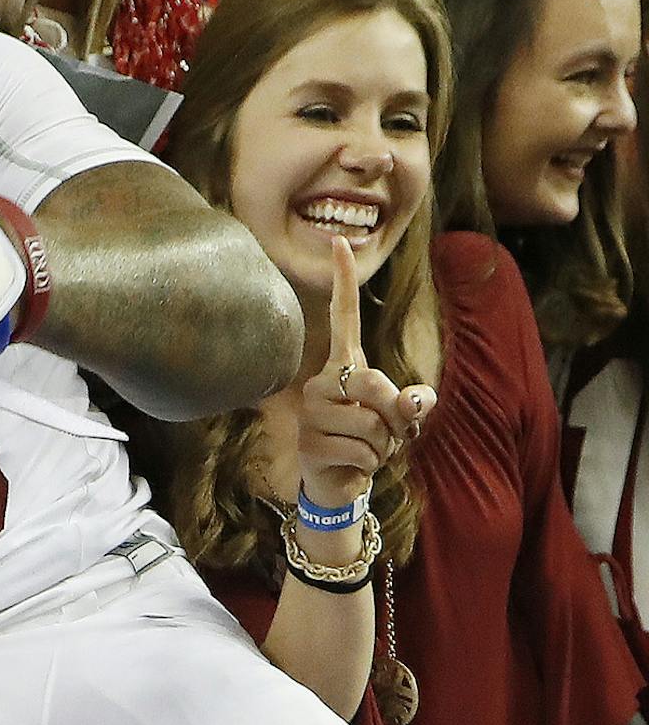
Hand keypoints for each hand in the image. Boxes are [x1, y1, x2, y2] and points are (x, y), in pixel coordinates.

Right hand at [297, 237, 431, 512]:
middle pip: (373, 384)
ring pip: (370, 424)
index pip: (344, 316)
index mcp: (343, 366)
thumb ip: (415, 403)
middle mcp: (320, 381)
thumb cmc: (371, 441)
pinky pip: (361, 450)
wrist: (340, 482)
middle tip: (387, 435)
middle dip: (393, 417)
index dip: (343, 281)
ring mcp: (310, 412)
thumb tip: (415, 401)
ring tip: (366, 451)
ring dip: (383, 447)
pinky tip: (354, 466)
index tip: (340, 242)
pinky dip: (371, 465)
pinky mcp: (308, 442)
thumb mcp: (401, 419)